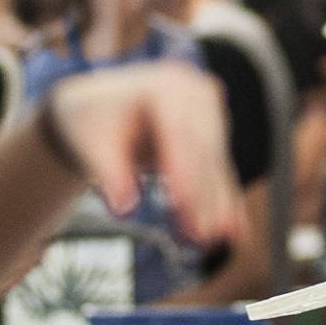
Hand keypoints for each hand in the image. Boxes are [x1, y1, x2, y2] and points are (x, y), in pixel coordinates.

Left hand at [49, 62, 243, 244]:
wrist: (100, 105)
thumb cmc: (93, 121)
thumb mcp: (91, 142)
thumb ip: (109, 173)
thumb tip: (124, 207)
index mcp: (164, 86)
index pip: (179, 131)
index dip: (184, 169)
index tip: (182, 205)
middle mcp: (194, 93)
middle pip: (203, 150)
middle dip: (202, 195)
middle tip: (201, 235)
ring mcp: (209, 113)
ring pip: (215, 164)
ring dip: (217, 203)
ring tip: (217, 238)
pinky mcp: (214, 135)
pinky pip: (220, 170)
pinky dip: (225, 200)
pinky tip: (235, 228)